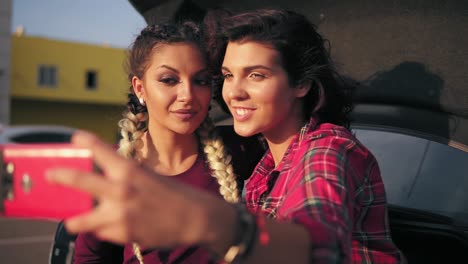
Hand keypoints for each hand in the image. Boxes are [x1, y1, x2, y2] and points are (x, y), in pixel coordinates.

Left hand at [46, 131, 218, 247]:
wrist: (195, 218)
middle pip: (79, 180)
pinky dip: (103, 230)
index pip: (100, 149)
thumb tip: (103, 179)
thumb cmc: (174, 195)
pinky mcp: (122, 234)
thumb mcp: (150, 177)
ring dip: (75, 220)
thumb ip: (125, 177)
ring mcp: (119, 214)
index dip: (84, 141)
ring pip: (81, 219)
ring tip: (71, 221)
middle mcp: (120, 190)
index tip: (74, 138)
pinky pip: (101, 232)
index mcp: (129, 170)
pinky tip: (114, 227)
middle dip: (61, 176)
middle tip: (51, 175)